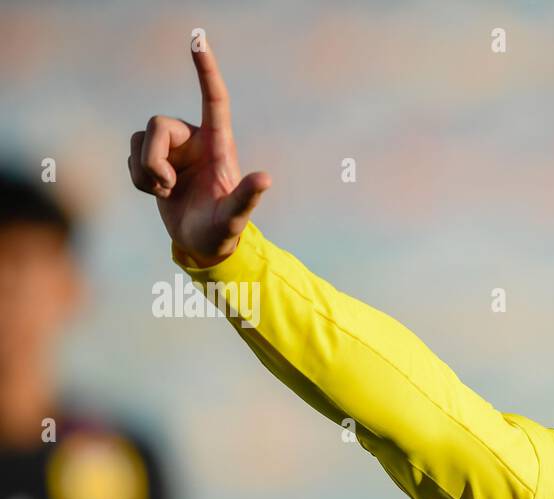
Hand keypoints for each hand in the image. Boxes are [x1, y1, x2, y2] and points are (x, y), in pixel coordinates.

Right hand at [128, 40, 270, 266]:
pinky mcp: (154, 160)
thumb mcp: (233, 217)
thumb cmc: (222, 231)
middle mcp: (194, 140)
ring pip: (140, 140)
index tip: (198, 39)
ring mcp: (173, 149)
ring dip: (145, 172)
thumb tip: (265, 179)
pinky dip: (138, 178)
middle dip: (153, 159)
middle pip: (157, 124)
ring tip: (167, 193)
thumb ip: (246, 198)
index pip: (214, 100)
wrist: (202, 246)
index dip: (206, 70)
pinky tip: (158, 192)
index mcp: (218, 145)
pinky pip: (131, 155)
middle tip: (167, 188)